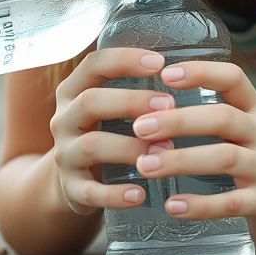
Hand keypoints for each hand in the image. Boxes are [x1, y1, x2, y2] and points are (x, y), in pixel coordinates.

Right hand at [50, 47, 176, 215]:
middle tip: (170, 105)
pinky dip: (116, 194)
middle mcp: (64, 118)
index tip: (159, 63)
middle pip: (90, 101)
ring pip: (92, 145)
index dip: (124, 60)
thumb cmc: (105, 130)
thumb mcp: (109, 105)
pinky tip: (141, 194)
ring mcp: (64, 154)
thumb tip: (191, 70)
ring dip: (130, 147)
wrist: (73, 179)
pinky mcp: (70, 188)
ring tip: (165, 150)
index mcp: (74, 90)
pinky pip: (90, 191)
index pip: (93, 65)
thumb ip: (134, 87)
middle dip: (131, 102)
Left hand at [132, 59, 255, 242]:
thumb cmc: (241, 153)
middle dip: (179, 121)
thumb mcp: (232, 126)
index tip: (164, 74)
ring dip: (181, 160)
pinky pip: (230, 202)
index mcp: (253, 106)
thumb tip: (139, 99)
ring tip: (145, 165)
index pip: (233, 78)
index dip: (201, 73)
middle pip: (224, 118)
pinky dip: (199, 205)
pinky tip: (171, 205)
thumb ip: (200, 111)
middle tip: (139, 128)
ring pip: (225, 158)